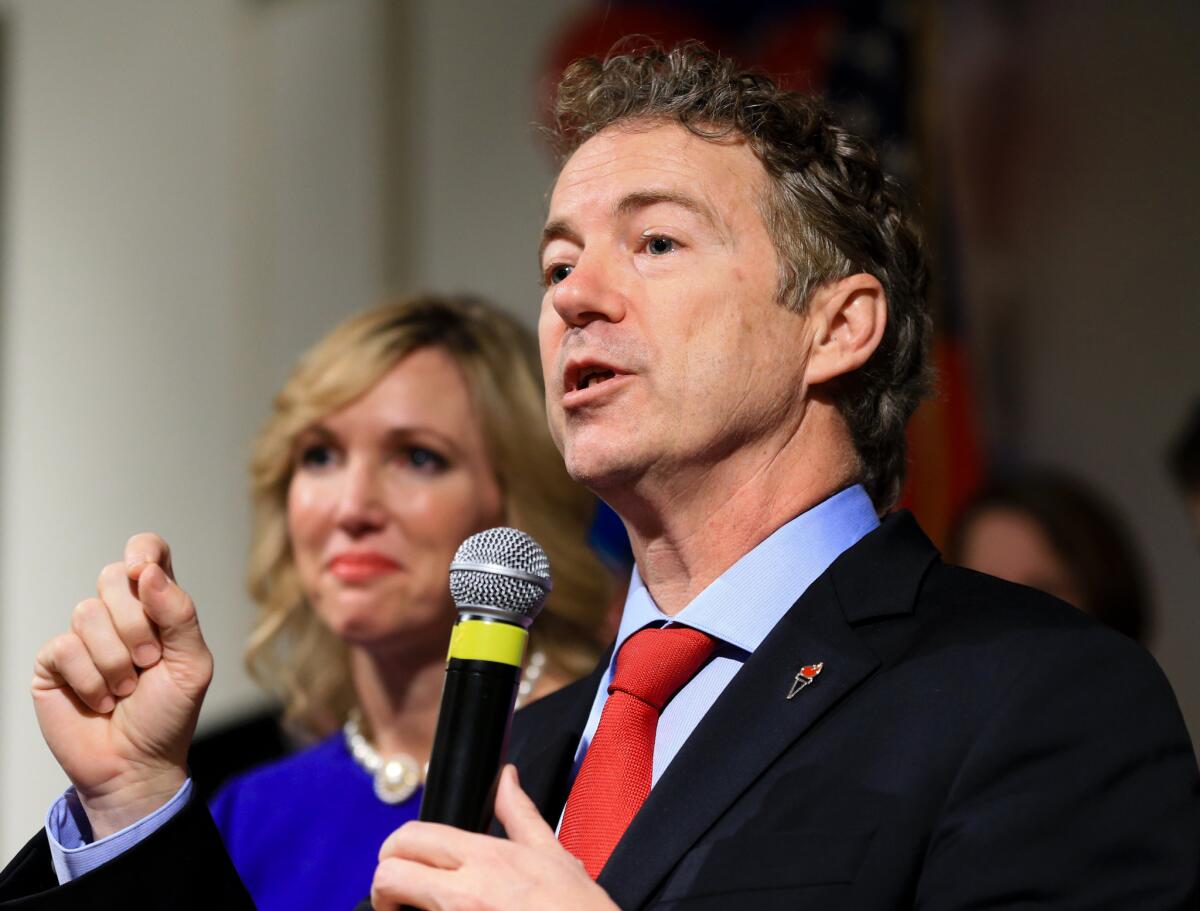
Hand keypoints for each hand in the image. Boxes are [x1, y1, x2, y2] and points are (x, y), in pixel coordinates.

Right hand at [31, 533, 212, 837]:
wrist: (137, 765)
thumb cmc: (169, 714)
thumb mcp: (191, 664)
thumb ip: (179, 614)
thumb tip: (148, 572)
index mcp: (157, 607)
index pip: (147, 553)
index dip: (143, 551)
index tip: (145, 572)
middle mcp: (118, 614)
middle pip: (114, 576)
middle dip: (137, 623)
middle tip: (150, 661)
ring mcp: (83, 636)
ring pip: (88, 613)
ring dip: (116, 661)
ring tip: (127, 688)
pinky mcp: (54, 663)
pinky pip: (65, 648)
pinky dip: (91, 681)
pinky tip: (102, 700)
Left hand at [371, 765, 618, 910]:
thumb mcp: (553, 856)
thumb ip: (519, 815)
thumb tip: (506, 778)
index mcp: (487, 858)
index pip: (412, 837)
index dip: (395, 848)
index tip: (402, 862)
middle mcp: (464, 892)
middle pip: (388, 875)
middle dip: (385, 884)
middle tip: (401, 896)